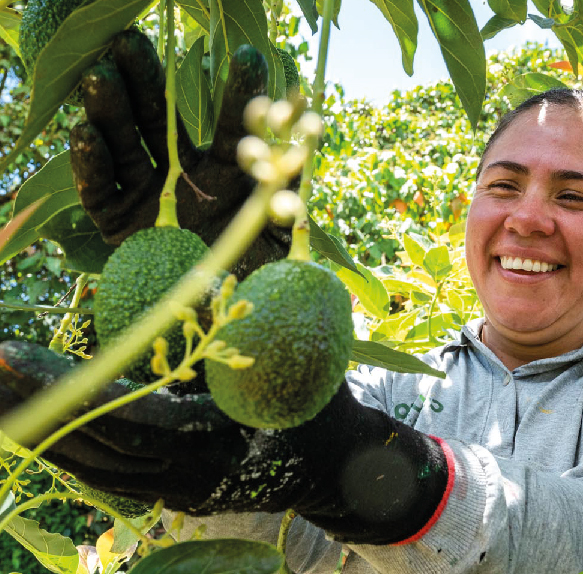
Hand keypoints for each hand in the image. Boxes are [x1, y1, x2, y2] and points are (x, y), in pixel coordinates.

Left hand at [0, 341, 448, 544]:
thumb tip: (194, 290)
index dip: (61, 386)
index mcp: (209, 450)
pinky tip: (35, 422)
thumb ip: (244, 345)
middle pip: (87, 448)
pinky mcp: (173, 493)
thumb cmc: (324, 416)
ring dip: (37, 429)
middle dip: (25, 408)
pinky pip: (106, 474)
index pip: (119, 418)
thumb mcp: (294, 373)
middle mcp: (181, 481)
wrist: (343, 475)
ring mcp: (175, 493)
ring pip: (89, 466)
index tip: (4, 352)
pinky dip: (67, 446)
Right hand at [70, 29, 290, 279]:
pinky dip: (90, 166)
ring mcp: (147, 197)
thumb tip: (301, 187)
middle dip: (149, 83)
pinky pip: (99, 192)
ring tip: (103, 76)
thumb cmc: (257, 282)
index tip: (249, 56)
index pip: (232, 128)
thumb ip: (289, 216)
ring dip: (111, 110)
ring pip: (124, 145)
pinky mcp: (119, 224)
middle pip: (162, 121)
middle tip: (134, 42)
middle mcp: (185, 177)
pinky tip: (84, 134)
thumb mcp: (281, 249)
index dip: (240, 96)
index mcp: (228, 176)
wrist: (220, 327)